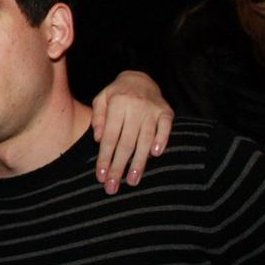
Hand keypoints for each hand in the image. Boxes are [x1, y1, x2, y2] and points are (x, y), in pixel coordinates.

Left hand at [91, 71, 173, 193]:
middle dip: (119, 167)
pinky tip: (155, 155)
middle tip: (113, 187)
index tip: (101, 176)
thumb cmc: (116, 94)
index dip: (105, 158)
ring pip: (145, 139)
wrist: (140, 77)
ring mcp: (152, 110)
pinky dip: (161, 141)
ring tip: (132, 180)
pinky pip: (165, 129)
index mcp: (116, 104)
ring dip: (139, 162)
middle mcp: (135, 107)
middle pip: (126, 143)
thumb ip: (97, 117)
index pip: (109, 137)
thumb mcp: (101, 99)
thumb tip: (98, 139)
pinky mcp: (166, 112)